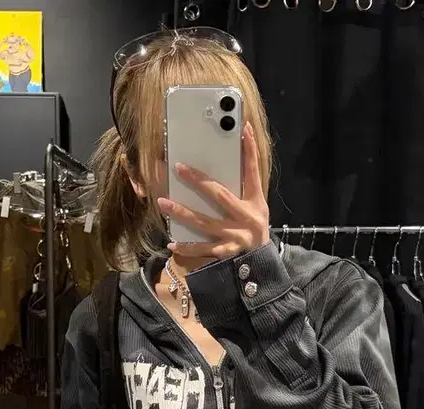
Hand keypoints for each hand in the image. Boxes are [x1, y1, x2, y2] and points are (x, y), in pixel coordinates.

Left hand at [158, 122, 269, 260]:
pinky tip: (171, 243)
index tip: (243, 128)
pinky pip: (201, 250)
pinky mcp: (225, 254)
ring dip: (182, 213)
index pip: (252, 172)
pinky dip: (186, 247)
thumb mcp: (256, 208)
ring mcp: (234, 237)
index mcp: (255, 203)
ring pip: (204, 222)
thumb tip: (234, 156)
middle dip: (198, 181)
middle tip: (179, 167)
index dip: (250, 150)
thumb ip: (244, 186)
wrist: (260, 265)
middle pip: (220, 195)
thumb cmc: (254, 230)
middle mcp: (246, 218)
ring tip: (163, 202)